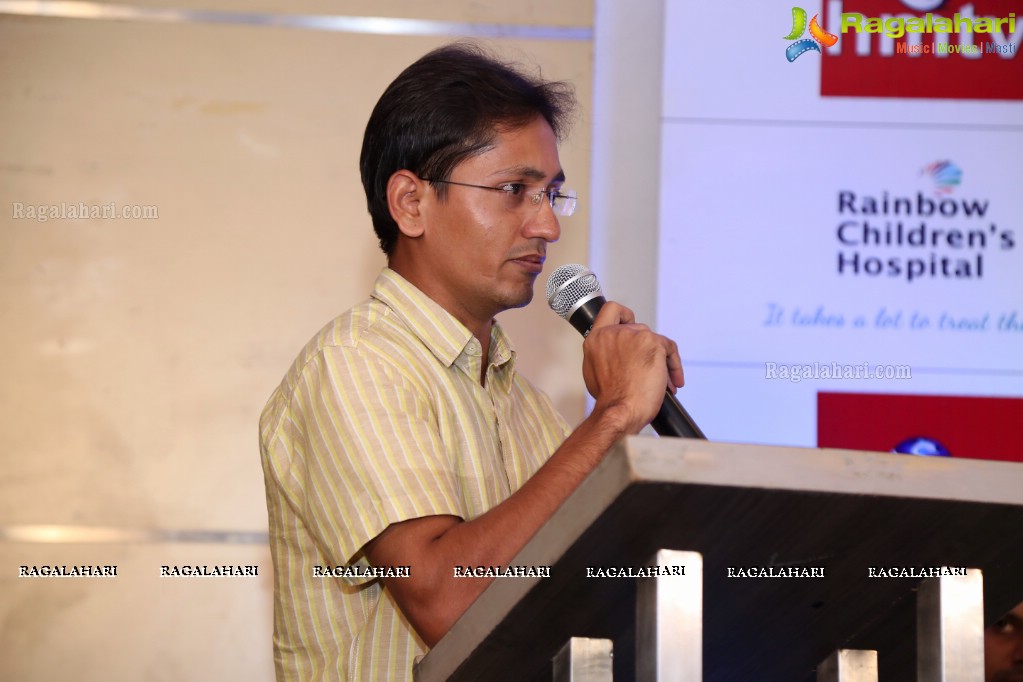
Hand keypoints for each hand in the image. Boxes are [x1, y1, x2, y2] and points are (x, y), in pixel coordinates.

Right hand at [581, 302, 684, 433]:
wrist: (619, 411)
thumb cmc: (610, 399)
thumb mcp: (595, 372)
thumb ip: (605, 355)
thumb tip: (617, 354)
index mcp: (596, 339)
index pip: (611, 310)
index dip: (625, 316)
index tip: (631, 324)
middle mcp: (613, 333)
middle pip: (639, 330)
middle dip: (646, 350)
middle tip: (650, 371)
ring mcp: (633, 335)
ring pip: (655, 341)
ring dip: (661, 361)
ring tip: (662, 383)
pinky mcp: (652, 342)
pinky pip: (670, 349)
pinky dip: (674, 366)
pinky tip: (672, 382)